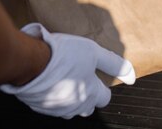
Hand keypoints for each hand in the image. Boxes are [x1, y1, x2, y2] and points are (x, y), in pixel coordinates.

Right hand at [0, 23, 135, 118]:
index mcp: (90, 94)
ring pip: (70, 108)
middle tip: (78, 75)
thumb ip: (114, 64)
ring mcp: (57, 108)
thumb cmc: (62, 55)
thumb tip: (132, 76)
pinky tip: (50, 81)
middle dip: (87, 94)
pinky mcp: (40, 106)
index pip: (105, 98)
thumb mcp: (93, 52)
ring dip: (70, 96)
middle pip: (88, 106)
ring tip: (64, 77)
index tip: (94, 74)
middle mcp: (75, 106)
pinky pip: (52, 105)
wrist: (29, 62)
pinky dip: (53, 96)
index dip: (101, 85)